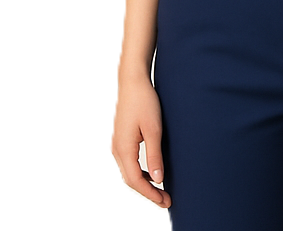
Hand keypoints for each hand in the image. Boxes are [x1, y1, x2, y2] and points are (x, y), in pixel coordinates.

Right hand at [111, 76, 171, 208]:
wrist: (133, 82)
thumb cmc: (144, 102)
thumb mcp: (154, 129)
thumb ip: (154, 155)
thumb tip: (158, 179)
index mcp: (123, 149)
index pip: (136, 181)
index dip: (150, 194)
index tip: (165, 201)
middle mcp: (117, 150)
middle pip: (131, 179)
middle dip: (148, 192)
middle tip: (166, 200)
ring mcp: (117, 144)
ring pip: (129, 172)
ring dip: (144, 183)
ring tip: (161, 190)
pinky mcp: (122, 138)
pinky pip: (129, 162)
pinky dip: (140, 172)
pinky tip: (152, 172)